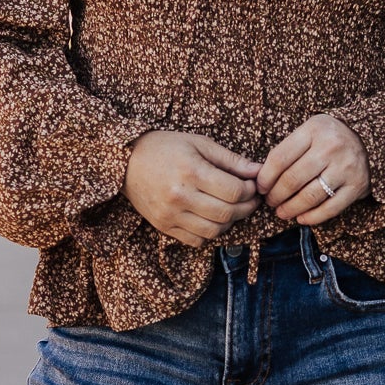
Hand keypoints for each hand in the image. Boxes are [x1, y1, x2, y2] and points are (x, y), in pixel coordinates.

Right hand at [123, 131, 261, 245]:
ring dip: (230, 222)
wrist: (125, 162)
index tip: (251, 185)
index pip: (234, 191)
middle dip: (246, 208)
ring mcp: (170, 214)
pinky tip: (211, 218)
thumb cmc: (164, 148)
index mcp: (191, 172)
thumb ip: (230, 160)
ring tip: (231, 209)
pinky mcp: (164, 226)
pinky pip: (196, 240)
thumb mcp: (199, 144)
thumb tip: (258, 171)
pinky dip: (210, 232)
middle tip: (250, 200)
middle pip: (227, 213)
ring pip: (214, 231)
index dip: (250, 191)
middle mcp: (180, 196)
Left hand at [256, 114, 369, 223]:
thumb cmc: (329, 137)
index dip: (265, 178)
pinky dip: (312, 217)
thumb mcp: (309, 131)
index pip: (280, 158)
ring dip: (291, 209)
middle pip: (292, 180)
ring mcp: (345, 168)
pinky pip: (330, 208)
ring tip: (282, 212)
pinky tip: (301, 218)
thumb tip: (263, 179)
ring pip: (309, 196)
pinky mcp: (357, 186)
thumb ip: (288, 149)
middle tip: (270, 202)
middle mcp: (331, 148)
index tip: (261, 187)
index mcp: (314, 130)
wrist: (369, 139)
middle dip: (276, 196)